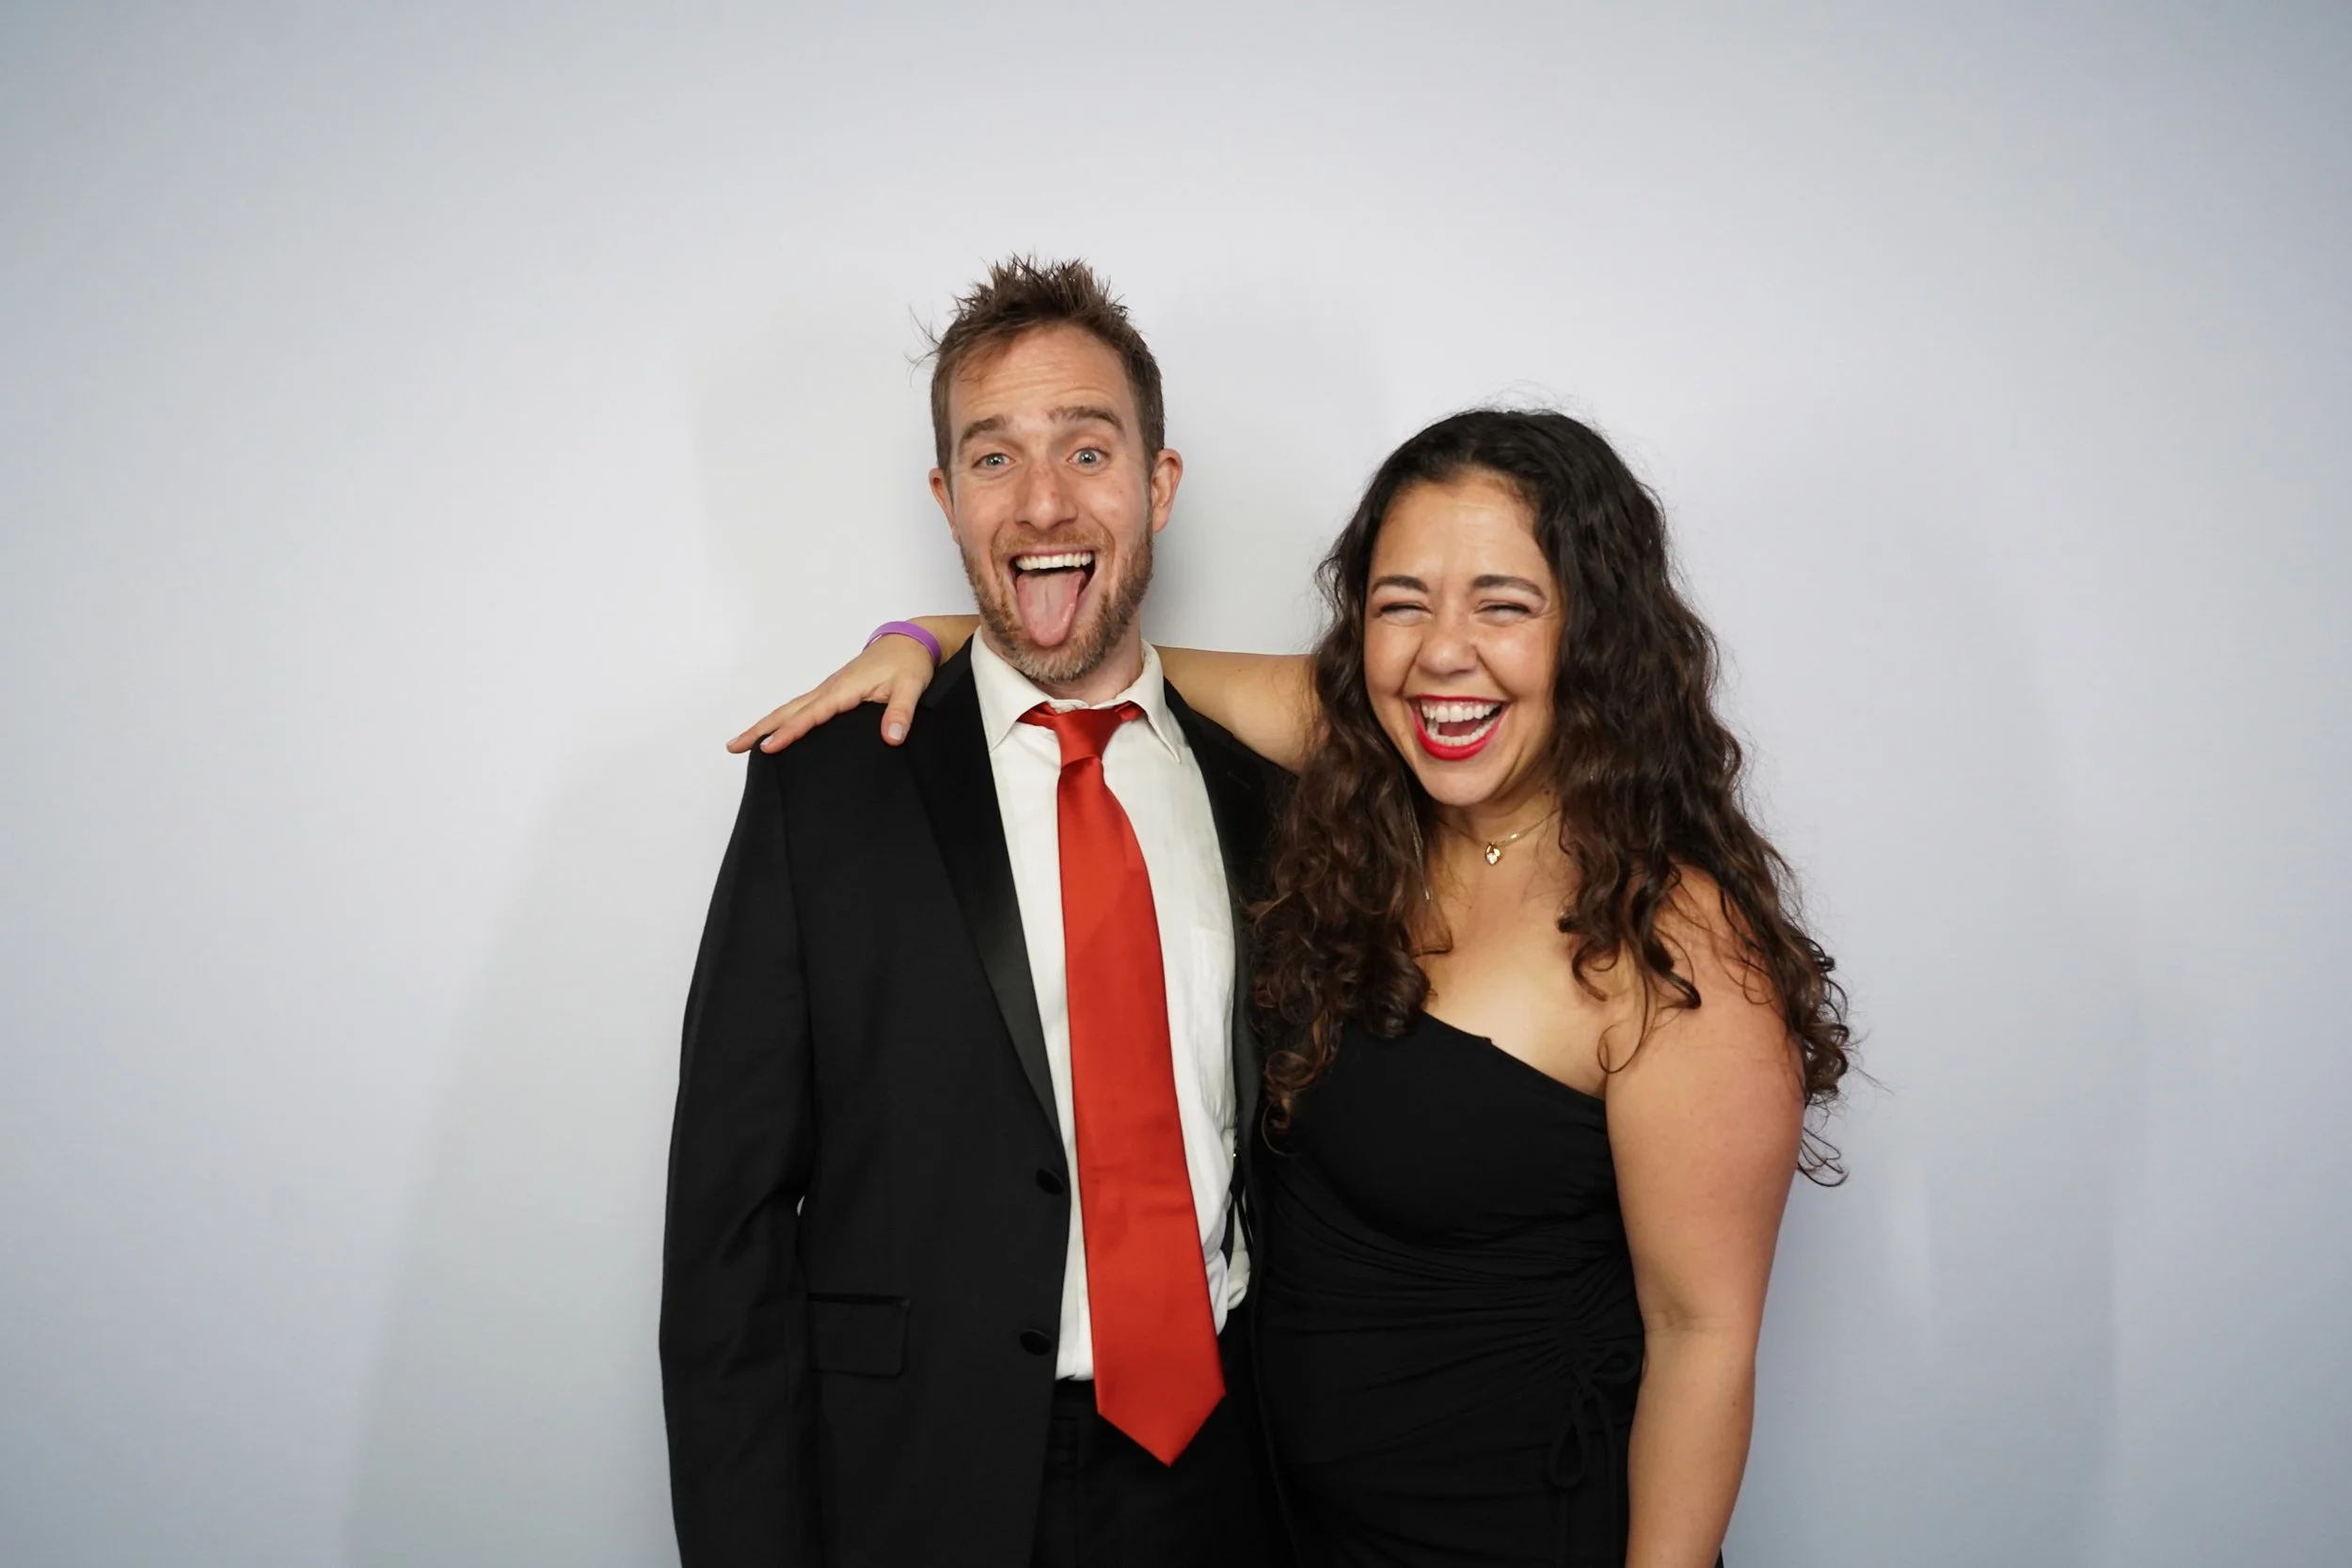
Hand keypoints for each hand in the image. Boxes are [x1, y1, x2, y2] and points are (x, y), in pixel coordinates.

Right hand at [727, 632, 938, 752]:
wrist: (910, 642)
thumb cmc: (909, 662)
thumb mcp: (911, 687)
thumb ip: (900, 713)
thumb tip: (891, 738)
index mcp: (844, 688)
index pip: (811, 715)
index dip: (789, 732)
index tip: (767, 748)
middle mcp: (830, 688)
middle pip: (787, 711)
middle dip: (759, 729)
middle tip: (733, 747)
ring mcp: (829, 689)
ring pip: (791, 708)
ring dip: (766, 724)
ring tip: (743, 743)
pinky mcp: (834, 692)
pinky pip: (802, 707)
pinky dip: (784, 719)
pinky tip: (778, 731)